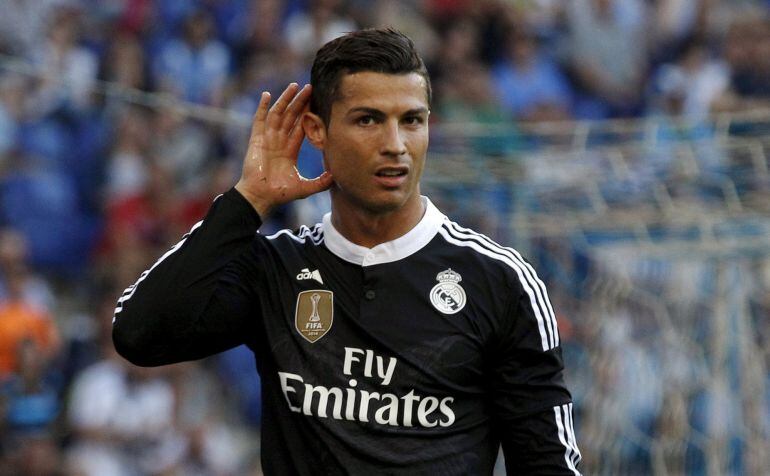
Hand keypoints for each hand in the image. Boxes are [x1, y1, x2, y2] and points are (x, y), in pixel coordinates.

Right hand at [235, 83, 332, 216]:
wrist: (261, 198)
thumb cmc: (280, 194)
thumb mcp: (305, 188)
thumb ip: (321, 182)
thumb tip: (336, 177)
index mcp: (289, 150)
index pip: (300, 127)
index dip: (308, 114)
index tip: (316, 102)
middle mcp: (279, 142)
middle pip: (291, 117)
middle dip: (300, 102)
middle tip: (309, 87)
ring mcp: (267, 139)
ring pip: (278, 114)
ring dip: (285, 99)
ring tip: (294, 86)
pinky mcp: (257, 140)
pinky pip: (259, 120)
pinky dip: (262, 107)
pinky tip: (268, 95)